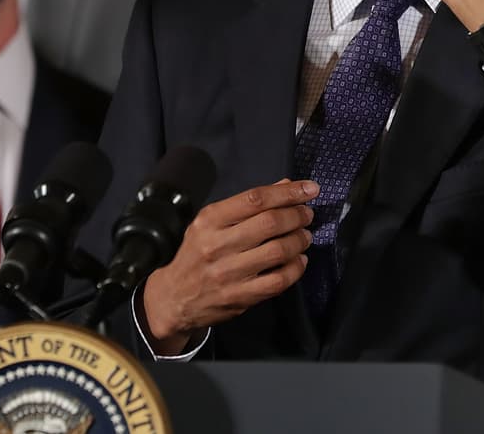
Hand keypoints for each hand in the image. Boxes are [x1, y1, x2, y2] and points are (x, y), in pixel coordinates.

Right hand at [139, 179, 317, 354]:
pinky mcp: (239, 298)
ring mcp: (228, 273)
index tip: (310, 189)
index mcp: (210, 220)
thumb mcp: (212, 222)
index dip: (288, 192)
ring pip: (278, 251)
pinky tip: (299, 260)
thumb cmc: (196, 253)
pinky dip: (296, 268)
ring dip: (300, 240)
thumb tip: (286, 185)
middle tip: (307, 215)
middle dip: (297, 216)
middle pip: (270, 223)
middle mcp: (217, 245)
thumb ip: (248, 204)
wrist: (173, 298)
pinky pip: (278, 280)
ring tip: (305, 236)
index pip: (255, 199)